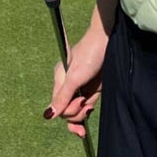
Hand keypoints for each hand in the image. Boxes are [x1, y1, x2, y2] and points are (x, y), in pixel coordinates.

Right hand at [46, 23, 107, 139]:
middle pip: (66, 110)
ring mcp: (81, 88)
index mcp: (60, 80)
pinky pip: (86, 107)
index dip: (67, 110)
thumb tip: (47, 115)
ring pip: (76, 111)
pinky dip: (87, 112)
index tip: (80, 102)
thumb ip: (62, 97)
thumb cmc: (90, 54)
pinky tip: (90, 111)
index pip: (57, 105)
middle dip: (75, 113)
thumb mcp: (74, 77)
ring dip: (82, 114)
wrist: (109, 41)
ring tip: (90, 107)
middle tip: (85, 103)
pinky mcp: (93, 90)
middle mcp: (69, 86)